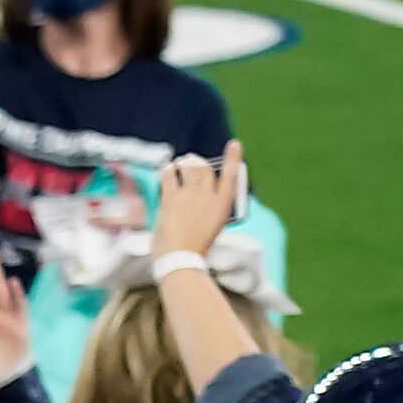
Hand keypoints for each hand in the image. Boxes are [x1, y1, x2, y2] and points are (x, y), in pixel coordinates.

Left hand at [152, 140, 241, 261]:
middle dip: (200, 164)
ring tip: (181, 164)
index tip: (234, 144)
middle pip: (206, 170)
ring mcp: (190, 195)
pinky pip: (170, 175)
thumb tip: (193, 196)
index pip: (232, 175)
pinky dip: (169, 169)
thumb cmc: (194, 249)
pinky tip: (168, 168)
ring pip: (189, 168)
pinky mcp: (171, 197)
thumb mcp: (211, 227)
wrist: (180, 257)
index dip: (233, 158)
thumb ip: (206, 209)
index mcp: (223, 205)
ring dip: (185, 164)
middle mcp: (209, 196)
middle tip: (193, 162)